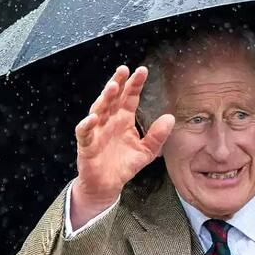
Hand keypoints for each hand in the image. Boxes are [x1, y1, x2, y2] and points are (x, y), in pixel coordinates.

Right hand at [71, 65, 174, 226]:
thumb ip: (158, 136)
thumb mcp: (146, 151)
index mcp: (124, 120)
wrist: (107, 185)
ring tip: (112, 87)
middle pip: (113, 98)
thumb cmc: (124, 165)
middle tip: (124, 70)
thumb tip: (170, 118)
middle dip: (118, 83)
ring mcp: (97, 131)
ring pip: (98, 110)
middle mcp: (109, 121)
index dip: (135, 85)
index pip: (129, 98)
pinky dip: (87, 125)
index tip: (142, 71)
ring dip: (104, 98)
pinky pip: (84, 132)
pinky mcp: (86, 145)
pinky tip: (93, 118)